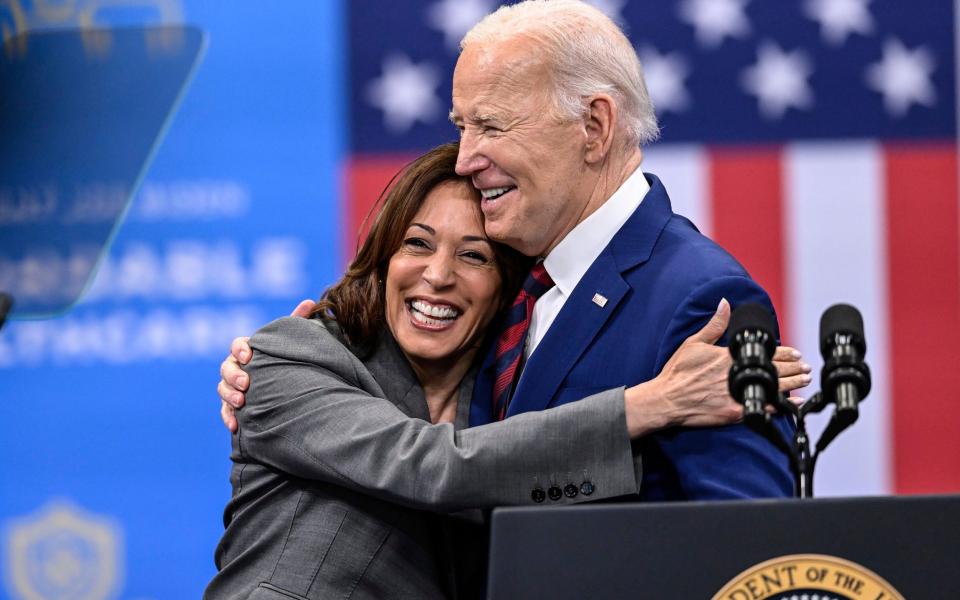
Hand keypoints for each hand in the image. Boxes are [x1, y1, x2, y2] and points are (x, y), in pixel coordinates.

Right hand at [219, 299, 316, 431]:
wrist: (289, 388)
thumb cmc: (288, 360)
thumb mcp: (293, 342)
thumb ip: (298, 322)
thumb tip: (310, 301)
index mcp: (249, 349)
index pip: (238, 344)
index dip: (240, 349)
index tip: (249, 356)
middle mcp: (238, 367)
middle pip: (226, 367)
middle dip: (234, 375)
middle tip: (246, 383)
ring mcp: (233, 387)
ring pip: (222, 388)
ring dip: (229, 395)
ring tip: (241, 402)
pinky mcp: (234, 406)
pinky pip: (225, 411)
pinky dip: (228, 417)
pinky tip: (235, 425)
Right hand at [623, 299, 810, 437]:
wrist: (666, 399)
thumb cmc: (677, 372)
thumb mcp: (693, 343)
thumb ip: (714, 325)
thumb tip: (725, 304)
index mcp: (728, 357)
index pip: (763, 353)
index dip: (783, 353)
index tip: (796, 353)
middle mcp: (735, 375)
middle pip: (773, 370)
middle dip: (793, 369)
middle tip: (807, 368)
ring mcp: (736, 395)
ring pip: (772, 389)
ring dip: (792, 385)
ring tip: (804, 381)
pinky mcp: (734, 412)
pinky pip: (762, 409)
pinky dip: (780, 407)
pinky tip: (792, 405)